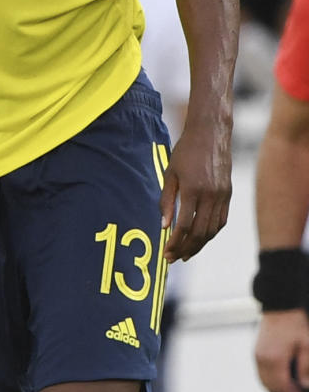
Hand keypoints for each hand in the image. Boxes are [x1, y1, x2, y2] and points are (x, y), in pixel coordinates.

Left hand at [161, 118, 231, 261]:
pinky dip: (211, 233)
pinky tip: (200, 238)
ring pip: (212, 229)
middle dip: (186, 249)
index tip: (166, 253)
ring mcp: (222, 195)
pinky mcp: (228, 193)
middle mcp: (211, 195)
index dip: (175, 243)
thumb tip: (164, 226)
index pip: (185, 226)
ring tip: (186, 253)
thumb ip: (166, 201)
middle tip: (174, 258)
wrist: (211, 133)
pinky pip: (221, 220)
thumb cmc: (185, 152)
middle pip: (200, 232)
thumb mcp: (170, 174)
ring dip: (199, 244)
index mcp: (193, 190)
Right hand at [254, 309, 308, 391]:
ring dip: (276, 388)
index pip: (281, 386)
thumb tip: (304, 384)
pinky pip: (261, 373)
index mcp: (274, 359)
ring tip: (290, 388)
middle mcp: (262, 360)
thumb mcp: (307, 343)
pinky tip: (282, 376)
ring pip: (264, 381)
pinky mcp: (257, 352)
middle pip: (270, 386)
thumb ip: (306, 365)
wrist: (280, 307)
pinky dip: (270, 379)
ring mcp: (258, 356)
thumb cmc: (295, 323)